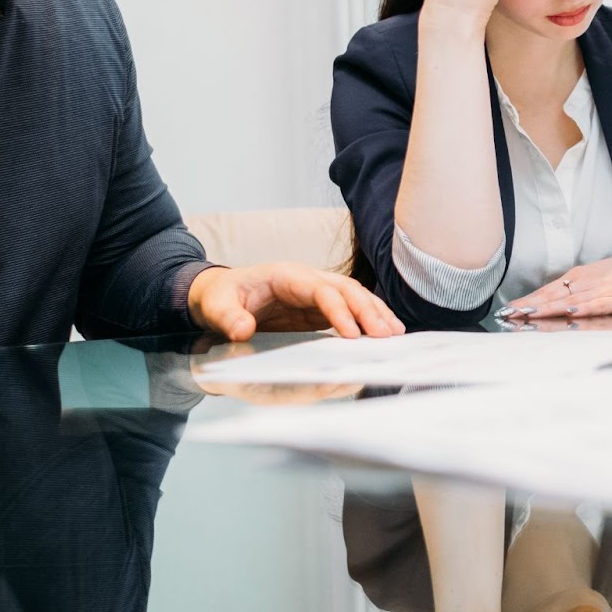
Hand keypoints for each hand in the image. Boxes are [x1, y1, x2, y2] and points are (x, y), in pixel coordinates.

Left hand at [188, 264, 405, 340]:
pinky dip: (368, 319)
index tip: (352, 333)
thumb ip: (228, 317)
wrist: (220, 293)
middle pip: (346, 289)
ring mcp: (316, 292)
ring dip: (375, 313)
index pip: (320, 290)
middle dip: (368, 311)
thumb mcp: (215, 307)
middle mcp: (307, 279)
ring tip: (396, 334)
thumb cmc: (219, 297)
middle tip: (387, 335)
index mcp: (286, 276)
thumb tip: (242, 329)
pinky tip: (384, 332)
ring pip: (354, 296)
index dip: (338, 310)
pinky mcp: (319, 307)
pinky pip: (350, 309)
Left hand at [502, 246, 611, 319]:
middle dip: (528, 306)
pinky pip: (595, 304)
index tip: (507, 309)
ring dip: (547, 308)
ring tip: (527, 315)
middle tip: (508, 314)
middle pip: (551, 296)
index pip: (545, 291)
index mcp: (576, 277)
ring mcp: (599, 290)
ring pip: (568, 300)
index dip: (526, 301)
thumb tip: (554, 304)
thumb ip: (576, 291)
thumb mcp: (594, 279)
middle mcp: (583, 282)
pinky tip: (569, 312)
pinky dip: (581, 308)